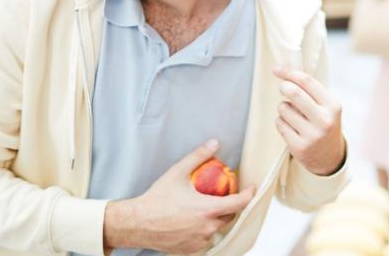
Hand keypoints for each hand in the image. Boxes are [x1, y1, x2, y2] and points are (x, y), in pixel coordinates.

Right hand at [103, 140, 254, 252]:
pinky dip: (203, 230)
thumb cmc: (157, 199)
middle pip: (229, 216)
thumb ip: (198, 156)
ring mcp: (200, 240)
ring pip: (216, 228)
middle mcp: (207, 228)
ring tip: (203, 208)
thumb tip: (214, 143)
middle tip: (220, 195)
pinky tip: (192, 221)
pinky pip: (204, 238)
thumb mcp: (177, 172)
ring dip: (215, 218)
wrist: (137, 223)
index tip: (251, 188)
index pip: (239, 204)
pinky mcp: (191, 250)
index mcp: (208, 210)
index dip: (249, 195)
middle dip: (229, 206)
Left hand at [273, 67, 345, 175]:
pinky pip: (279, 123)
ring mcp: (312, 135)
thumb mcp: (326, 106)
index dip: (289, 72)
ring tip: (294, 115)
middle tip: (283, 88)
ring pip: (284, 108)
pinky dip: (281, 121)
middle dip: (284, 87)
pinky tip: (291, 127)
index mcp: (333, 105)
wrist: (330, 156)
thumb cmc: (324, 123)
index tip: (276, 69)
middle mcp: (324, 120)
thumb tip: (284, 70)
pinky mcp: (299, 147)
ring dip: (284, 108)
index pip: (307, 81)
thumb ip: (310, 89)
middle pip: (294, 93)